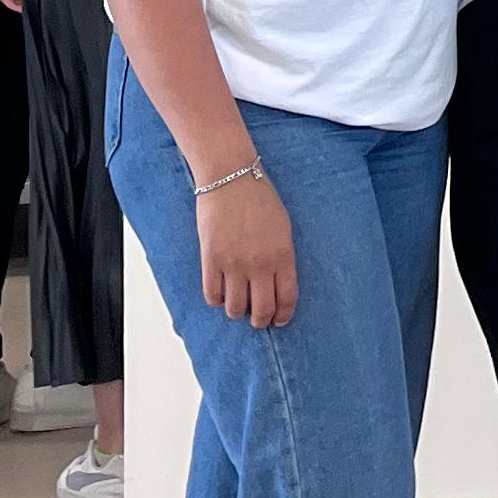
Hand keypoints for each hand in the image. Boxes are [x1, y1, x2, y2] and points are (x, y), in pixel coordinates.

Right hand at [196, 171, 297, 325]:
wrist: (230, 177)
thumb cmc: (259, 198)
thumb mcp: (283, 227)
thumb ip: (281, 257)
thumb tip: (276, 283)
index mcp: (282, 255)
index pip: (286, 299)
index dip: (283, 315)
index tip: (279, 320)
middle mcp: (259, 264)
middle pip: (261, 310)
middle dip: (260, 320)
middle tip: (257, 319)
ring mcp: (234, 264)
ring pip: (235, 308)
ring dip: (237, 311)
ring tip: (237, 306)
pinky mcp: (210, 260)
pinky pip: (212, 295)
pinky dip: (216, 300)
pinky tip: (220, 293)